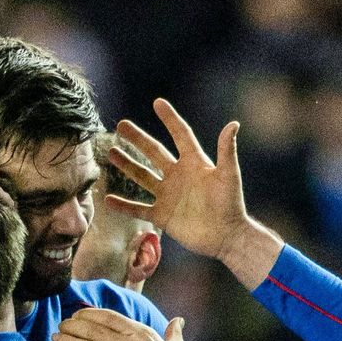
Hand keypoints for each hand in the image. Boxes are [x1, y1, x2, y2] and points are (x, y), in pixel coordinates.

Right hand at [109, 99, 282, 287]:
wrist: (227, 237)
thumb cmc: (231, 204)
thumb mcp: (228, 175)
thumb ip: (227, 150)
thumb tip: (233, 124)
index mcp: (194, 163)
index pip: (180, 135)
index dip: (170, 119)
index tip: (158, 102)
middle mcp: (178, 176)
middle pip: (154, 152)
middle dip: (138, 139)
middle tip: (121, 125)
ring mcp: (168, 195)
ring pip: (142, 177)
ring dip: (127, 165)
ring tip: (111, 153)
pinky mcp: (162, 215)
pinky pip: (138, 209)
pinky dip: (123, 205)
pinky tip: (108, 199)